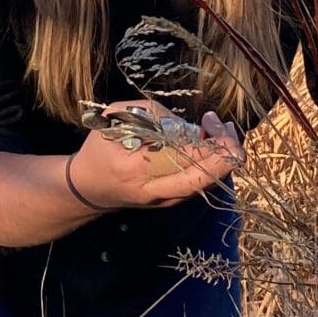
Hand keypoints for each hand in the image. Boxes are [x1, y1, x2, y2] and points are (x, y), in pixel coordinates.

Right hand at [66, 105, 243, 212]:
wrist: (89, 188)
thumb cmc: (100, 149)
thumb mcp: (114, 119)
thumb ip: (151, 114)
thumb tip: (186, 124)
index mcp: (134, 168)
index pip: (180, 158)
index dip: (204, 142)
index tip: (212, 122)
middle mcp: (153, 190)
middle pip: (201, 179)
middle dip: (224, 154)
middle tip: (228, 129)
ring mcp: (164, 200)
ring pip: (206, 184)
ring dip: (222, 158)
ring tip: (223, 128)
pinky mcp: (172, 201)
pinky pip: (200, 184)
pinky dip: (213, 164)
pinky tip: (216, 143)